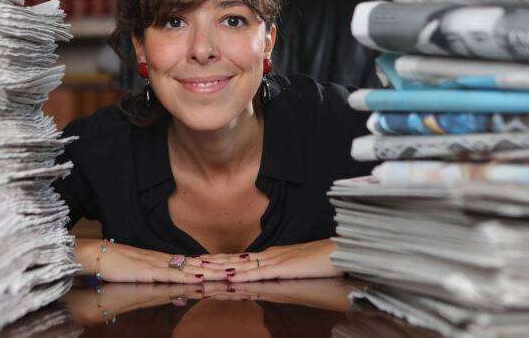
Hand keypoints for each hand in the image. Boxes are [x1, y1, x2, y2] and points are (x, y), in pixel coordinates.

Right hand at [75, 239, 228, 283]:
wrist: (99, 254)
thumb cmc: (117, 265)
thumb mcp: (144, 275)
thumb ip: (161, 281)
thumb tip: (179, 291)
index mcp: (168, 261)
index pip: (198, 262)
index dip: (217, 263)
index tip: (235, 264)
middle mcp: (167, 260)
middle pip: (200, 263)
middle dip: (222, 265)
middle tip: (244, 265)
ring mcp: (160, 265)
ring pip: (192, 269)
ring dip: (211, 271)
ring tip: (231, 271)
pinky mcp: (150, 272)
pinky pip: (173, 275)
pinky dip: (189, 276)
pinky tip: (201, 276)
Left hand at [198, 239, 343, 281]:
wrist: (340, 251)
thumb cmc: (322, 260)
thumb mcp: (296, 266)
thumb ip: (281, 269)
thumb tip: (267, 274)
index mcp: (270, 256)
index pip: (237, 260)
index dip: (216, 261)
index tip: (198, 262)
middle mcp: (267, 256)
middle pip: (232, 261)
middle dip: (210, 264)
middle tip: (188, 265)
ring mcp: (274, 261)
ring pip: (240, 267)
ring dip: (219, 270)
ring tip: (198, 271)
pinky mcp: (283, 269)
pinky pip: (259, 274)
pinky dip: (242, 276)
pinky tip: (230, 278)